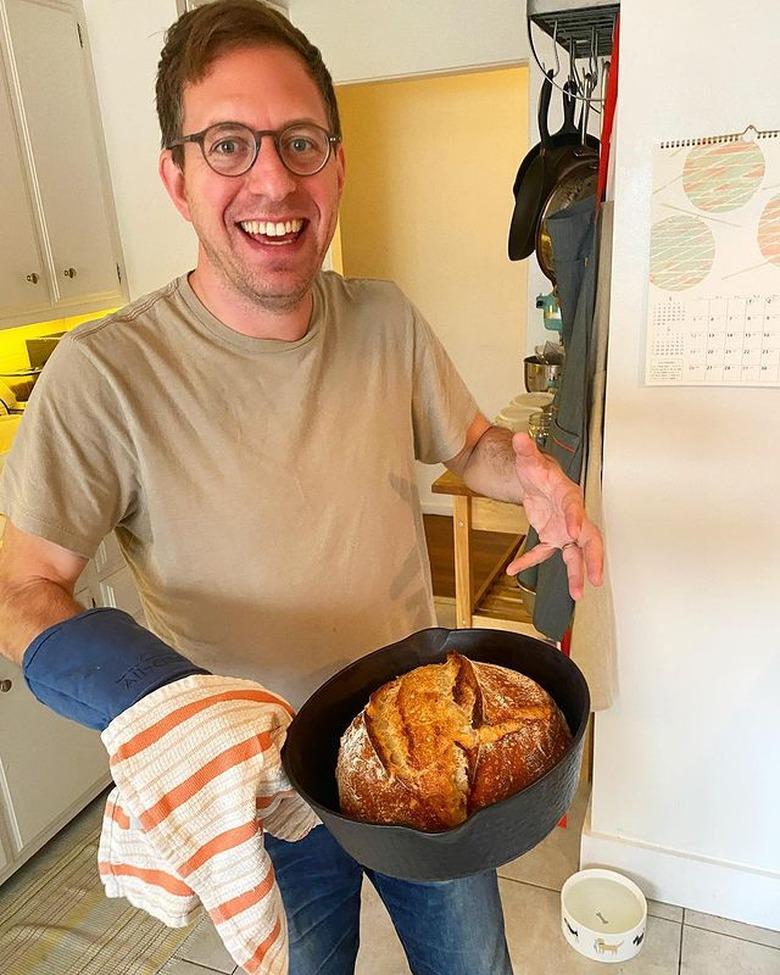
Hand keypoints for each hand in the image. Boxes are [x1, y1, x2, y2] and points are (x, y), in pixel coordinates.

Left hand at [505, 432, 603, 599]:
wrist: (535, 479)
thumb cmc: (539, 470)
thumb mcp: (529, 459)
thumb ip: (526, 450)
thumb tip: (520, 438)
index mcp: (568, 495)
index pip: (576, 508)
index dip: (575, 519)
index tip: (573, 531)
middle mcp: (571, 515)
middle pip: (588, 539)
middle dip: (593, 559)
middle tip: (594, 578)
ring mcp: (564, 529)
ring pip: (575, 554)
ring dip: (576, 573)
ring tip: (576, 594)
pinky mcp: (552, 537)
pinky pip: (544, 553)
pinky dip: (530, 562)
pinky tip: (514, 569)